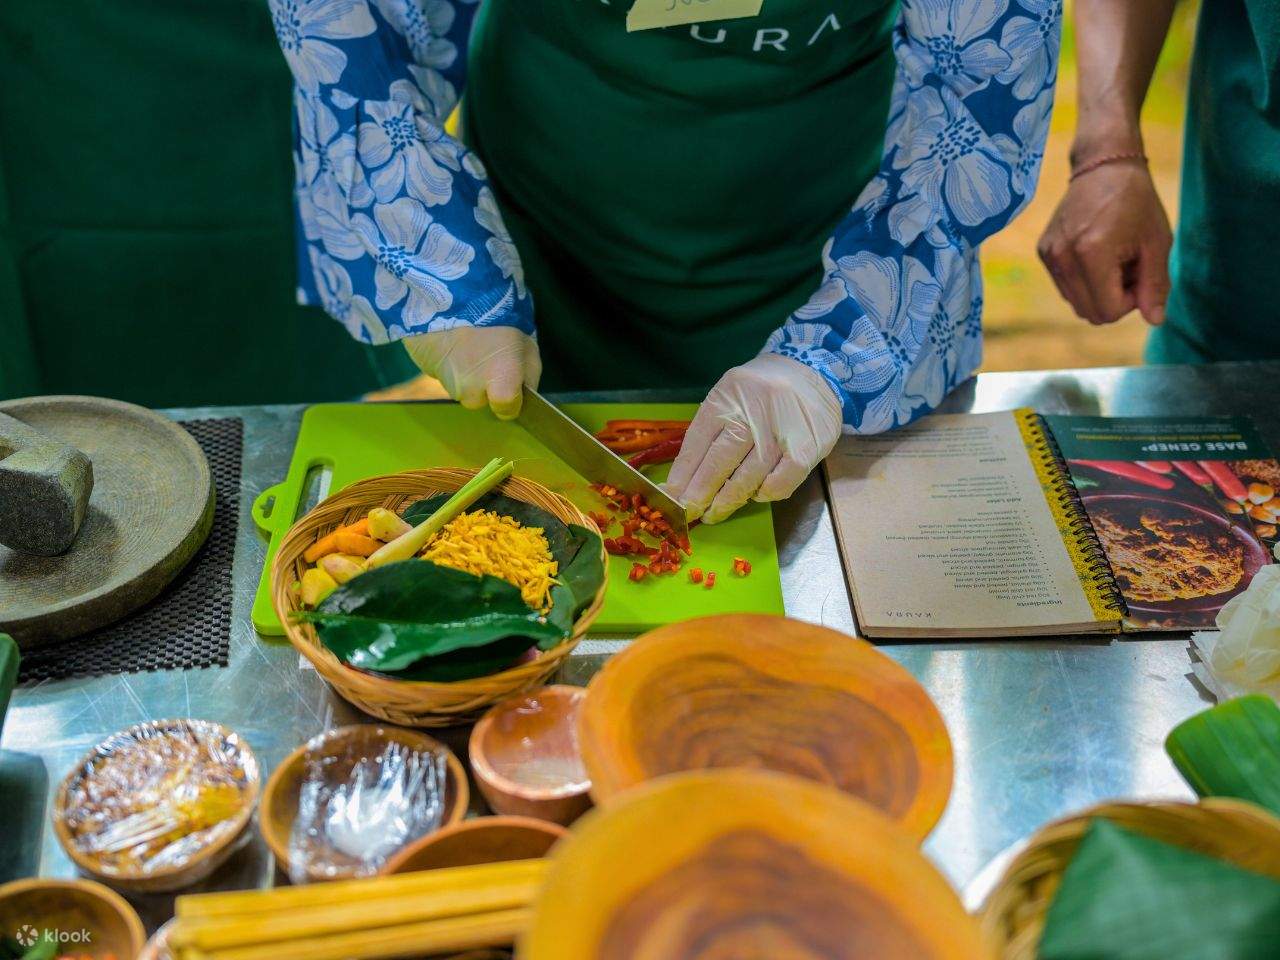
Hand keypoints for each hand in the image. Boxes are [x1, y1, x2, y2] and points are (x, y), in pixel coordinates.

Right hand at [403, 327, 541, 419]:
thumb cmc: (500, 320)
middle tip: (489, 359)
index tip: (512, 389)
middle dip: (487, 387)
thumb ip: (528, 376)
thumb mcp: (528, 346)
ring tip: (471, 349)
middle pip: (481, 401)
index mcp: (502, 386)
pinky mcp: (430, 372)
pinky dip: (452, 367)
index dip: (511, 403)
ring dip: (468, 377)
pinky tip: (456, 347)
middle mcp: (473, 392)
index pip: (506, 412)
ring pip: (463, 390)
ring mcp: (448, 384)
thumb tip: (524, 394)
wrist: (456, 295)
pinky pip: (446, 377)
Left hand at [665, 354, 842, 523]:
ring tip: (714, 514)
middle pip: (719, 462)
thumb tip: (689, 476)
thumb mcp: (730, 394)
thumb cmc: (762, 390)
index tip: (672, 497)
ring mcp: (781, 431)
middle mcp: (752, 412)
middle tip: (690, 513)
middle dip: (700, 494)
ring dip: (727, 501)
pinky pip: (780, 483)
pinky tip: (755, 495)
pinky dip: (765, 494)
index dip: (682, 474)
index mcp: (727, 397)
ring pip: (747, 477)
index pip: (697, 442)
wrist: (812, 369)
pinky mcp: (807, 447)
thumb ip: (713, 429)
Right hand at [1038, 162, 1171, 325]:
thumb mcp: (1157, 242)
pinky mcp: (1044, 251)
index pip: (1107, 311)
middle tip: (1128, 268)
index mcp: (1092, 254)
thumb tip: (1155, 321)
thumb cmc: (1137, 201)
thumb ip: (1155, 284)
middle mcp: (1063, 258)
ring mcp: (1049, 255)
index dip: (1130, 302)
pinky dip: (1085, 281)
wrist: (1103, 165)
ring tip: (1113, 260)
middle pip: (1089, 313)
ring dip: (1099, 291)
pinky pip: (1066, 287)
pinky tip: (1097, 254)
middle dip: (1113, 300)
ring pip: (1076, 303)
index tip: (1140, 274)